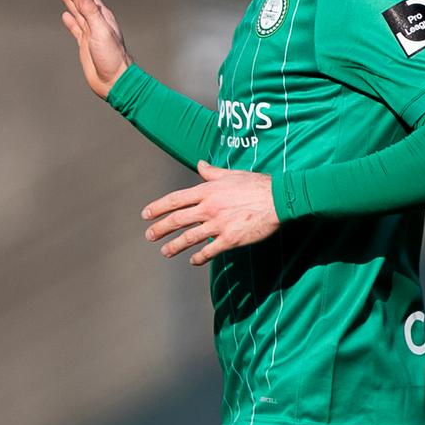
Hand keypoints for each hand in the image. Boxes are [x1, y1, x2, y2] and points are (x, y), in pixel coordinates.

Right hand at [54, 0, 132, 98]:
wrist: (115, 81)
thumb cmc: (111, 57)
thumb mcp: (100, 31)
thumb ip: (90, 11)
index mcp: (101, 15)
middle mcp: (96, 21)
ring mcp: (91, 32)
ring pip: (77, 10)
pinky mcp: (86, 44)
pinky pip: (76, 27)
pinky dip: (70, 20)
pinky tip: (65, 16)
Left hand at [142, 161, 278, 265]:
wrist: (279, 199)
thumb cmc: (256, 184)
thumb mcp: (231, 174)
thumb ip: (212, 172)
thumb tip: (200, 164)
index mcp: (207, 191)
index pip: (175, 200)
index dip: (157, 208)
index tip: (146, 215)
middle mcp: (209, 208)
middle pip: (177, 220)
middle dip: (160, 228)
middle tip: (149, 236)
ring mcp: (219, 224)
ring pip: (189, 237)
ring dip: (174, 246)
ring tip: (165, 251)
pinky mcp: (230, 239)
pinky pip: (210, 251)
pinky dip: (199, 257)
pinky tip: (193, 261)